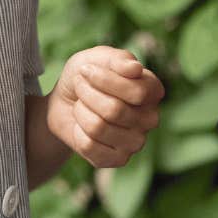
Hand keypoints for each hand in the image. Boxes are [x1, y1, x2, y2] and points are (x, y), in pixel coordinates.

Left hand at [46, 46, 164, 166]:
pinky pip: (89, 146)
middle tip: (80, 86)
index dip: (105, 80)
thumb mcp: (98, 57)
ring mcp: (136, 142)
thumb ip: (118, 59)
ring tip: (80, 104)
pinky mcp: (118, 159)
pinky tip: (81, 126)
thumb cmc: (86, 76)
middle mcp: (150, 118)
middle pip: (115, 111)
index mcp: (152, 90)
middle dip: (87, 94)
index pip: (137, 92)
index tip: (86, 70)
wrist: (65, 100)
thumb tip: (136, 69)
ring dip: (80, 111)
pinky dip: (77, 132)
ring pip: (99, 128)